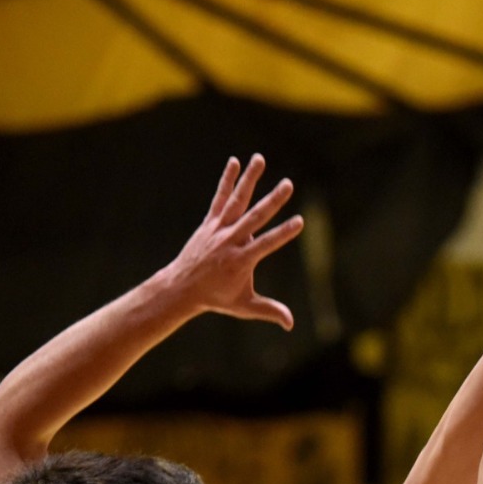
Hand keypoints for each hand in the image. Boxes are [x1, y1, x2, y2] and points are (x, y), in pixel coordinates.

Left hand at [162, 154, 305, 327]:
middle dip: (272, 201)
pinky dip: (228, 181)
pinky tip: (235, 163)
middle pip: (255, 217)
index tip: (300, 222)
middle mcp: (230, 240)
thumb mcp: (245, 306)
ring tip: (260, 159)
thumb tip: (291, 324)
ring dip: (250, 179)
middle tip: (288, 185)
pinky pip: (220, 198)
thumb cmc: (217, 297)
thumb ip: (269, 311)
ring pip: (238, 200)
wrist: (182, 287)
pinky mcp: (210, 222)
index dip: (284, 233)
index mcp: (241, 260)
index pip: (267, 244)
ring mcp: (219, 229)